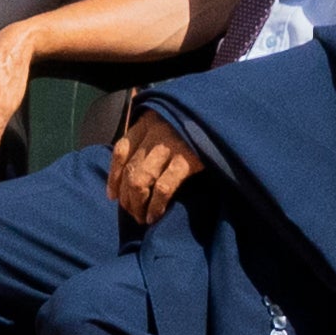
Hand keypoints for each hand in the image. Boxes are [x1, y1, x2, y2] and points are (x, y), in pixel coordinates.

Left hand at [97, 111, 195, 231]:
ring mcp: (169, 145)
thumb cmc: (195, 123)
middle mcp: (154, 131)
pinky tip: (154, 216)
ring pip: (141, 180)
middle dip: (127, 197)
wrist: (223, 116)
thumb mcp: (169, 122)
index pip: (120, 151)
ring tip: (141, 218)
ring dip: (137, 204)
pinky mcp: (187, 159)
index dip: (113, 176)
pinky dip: (155, 205)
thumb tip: (131, 168)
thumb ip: (151, 136)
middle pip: (130, 170)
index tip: (112, 196)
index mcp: (147, 122)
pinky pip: (163, 187)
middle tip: (131, 212)